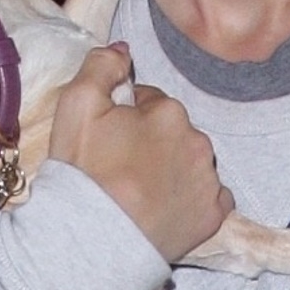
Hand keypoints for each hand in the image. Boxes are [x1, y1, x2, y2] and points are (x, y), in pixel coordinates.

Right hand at [49, 44, 230, 264]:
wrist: (93, 240)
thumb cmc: (83, 173)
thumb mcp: (77, 104)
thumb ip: (101, 65)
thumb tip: (124, 49)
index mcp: (169, 111)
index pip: (150, 103)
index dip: (126, 119)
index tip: (109, 141)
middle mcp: (198, 142)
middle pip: (174, 133)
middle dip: (153, 143)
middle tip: (122, 170)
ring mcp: (208, 182)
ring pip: (192, 163)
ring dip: (173, 169)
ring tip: (141, 192)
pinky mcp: (213, 217)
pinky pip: (211, 198)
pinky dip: (193, 200)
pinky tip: (166, 208)